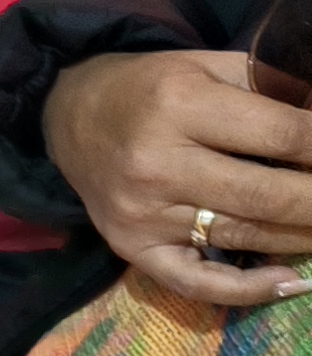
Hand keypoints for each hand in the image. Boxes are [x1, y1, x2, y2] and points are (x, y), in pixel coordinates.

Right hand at [41, 46, 311, 306]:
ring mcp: (144, 213)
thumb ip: (271, 88)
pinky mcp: (133, 248)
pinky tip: (291, 281)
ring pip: (245, 236)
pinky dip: (248, 289)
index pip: (280, 135)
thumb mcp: (208, 66)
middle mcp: (157, 163)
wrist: (67, 117)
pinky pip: (197, 283)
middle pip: (267, 195)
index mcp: (179, 104)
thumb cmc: (149, 88)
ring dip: (304, 237)